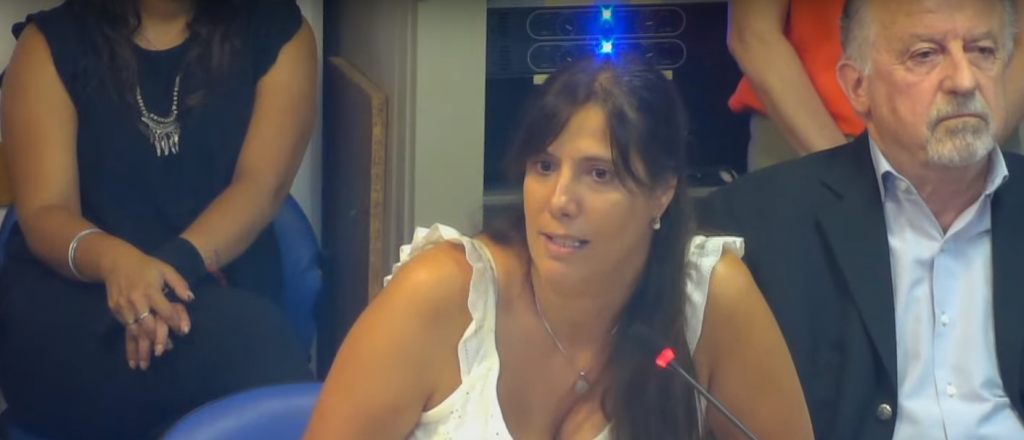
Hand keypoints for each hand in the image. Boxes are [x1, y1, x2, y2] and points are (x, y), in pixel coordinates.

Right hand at [101, 248, 194, 369]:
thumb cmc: (145, 266)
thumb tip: (190, 299)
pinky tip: (132, 358)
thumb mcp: (165, 269)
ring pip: (134, 332)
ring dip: (139, 349)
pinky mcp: (115, 311)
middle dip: (155, 340)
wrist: (115, 262)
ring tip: (143, 365)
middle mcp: (136, 301)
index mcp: (150, 291)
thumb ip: (179, 284)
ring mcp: (124, 308)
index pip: (165, 311)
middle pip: (147, 325)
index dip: (175, 322)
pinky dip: (129, 345)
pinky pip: (125, 330)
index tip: (183, 332)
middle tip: (162, 353)